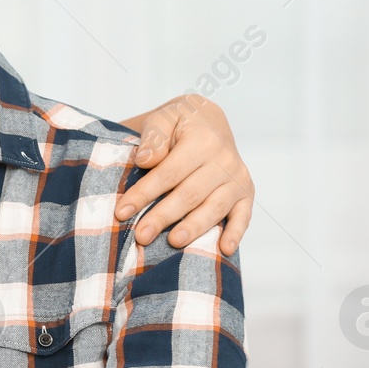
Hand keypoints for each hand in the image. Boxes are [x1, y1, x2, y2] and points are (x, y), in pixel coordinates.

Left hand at [116, 94, 253, 253]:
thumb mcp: (162, 117)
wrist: (207, 120)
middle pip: (190, 194)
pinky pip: (243, 215)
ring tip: (173, 242)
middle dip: (163, 216)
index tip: (122, 211)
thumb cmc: (178, 122)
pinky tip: (223, 250)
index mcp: (203, 140)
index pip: (169, 173)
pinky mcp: (245, 192)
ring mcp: (237, 177)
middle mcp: (225, 160)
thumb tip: (146, 159)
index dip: (145, 194)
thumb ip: (154, 136)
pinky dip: (236, 233)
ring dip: (194, 228)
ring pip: (214, 208)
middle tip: (141, 236)